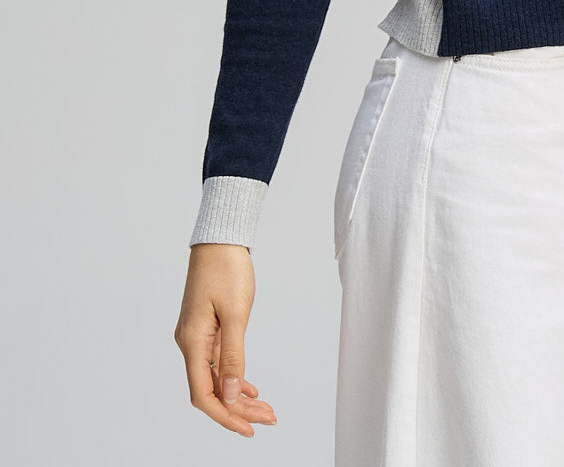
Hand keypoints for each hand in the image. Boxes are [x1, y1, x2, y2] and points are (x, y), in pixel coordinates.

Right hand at [174, 243, 276, 435]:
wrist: (220, 239)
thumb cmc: (227, 269)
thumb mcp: (236, 313)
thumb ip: (233, 355)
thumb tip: (232, 394)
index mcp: (192, 342)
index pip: (204, 394)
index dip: (225, 415)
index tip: (249, 428)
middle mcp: (189, 343)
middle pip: (211, 390)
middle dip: (238, 409)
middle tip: (268, 419)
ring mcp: (196, 336)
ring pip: (217, 377)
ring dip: (240, 394)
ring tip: (266, 408)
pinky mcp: (205, 328)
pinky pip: (218, 361)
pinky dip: (235, 376)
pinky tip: (251, 387)